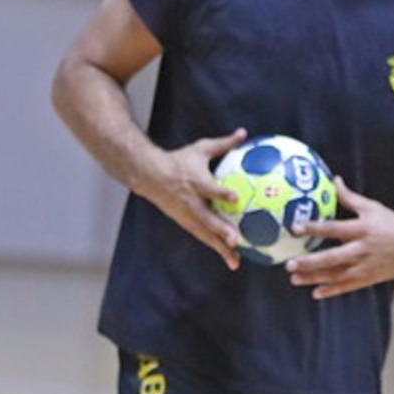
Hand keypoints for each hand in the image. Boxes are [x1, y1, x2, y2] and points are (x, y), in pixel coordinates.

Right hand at [132, 128, 246, 269]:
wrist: (149, 175)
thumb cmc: (178, 160)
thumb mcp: (200, 150)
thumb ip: (224, 144)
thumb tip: (244, 132)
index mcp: (195, 183)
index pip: (210, 188)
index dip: (222, 192)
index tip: (235, 197)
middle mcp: (191, 202)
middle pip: (207, 218)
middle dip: (221, 230)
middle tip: (236, 240)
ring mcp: (186, 215)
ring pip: (205, 233)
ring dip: (220, 247)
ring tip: (235, 261)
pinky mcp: (185, 223)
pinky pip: (203, 237)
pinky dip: (216, 248)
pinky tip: (231, 258)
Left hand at [285, 178, 393, 298]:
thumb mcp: (373, 207)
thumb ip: (350, 197)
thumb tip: (334, 180)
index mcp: (363, 229)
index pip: (334, 228)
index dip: (314, 228)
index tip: (296, 228)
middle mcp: (363, 249)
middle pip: (332, 257)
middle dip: (309, 262)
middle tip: (290, 263)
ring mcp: (366, 266)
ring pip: (336, 275)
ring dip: (314, 277)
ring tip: (295, 278)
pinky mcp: (370, 278)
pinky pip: (348, 286)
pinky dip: (332, 290)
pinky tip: (316, 292)